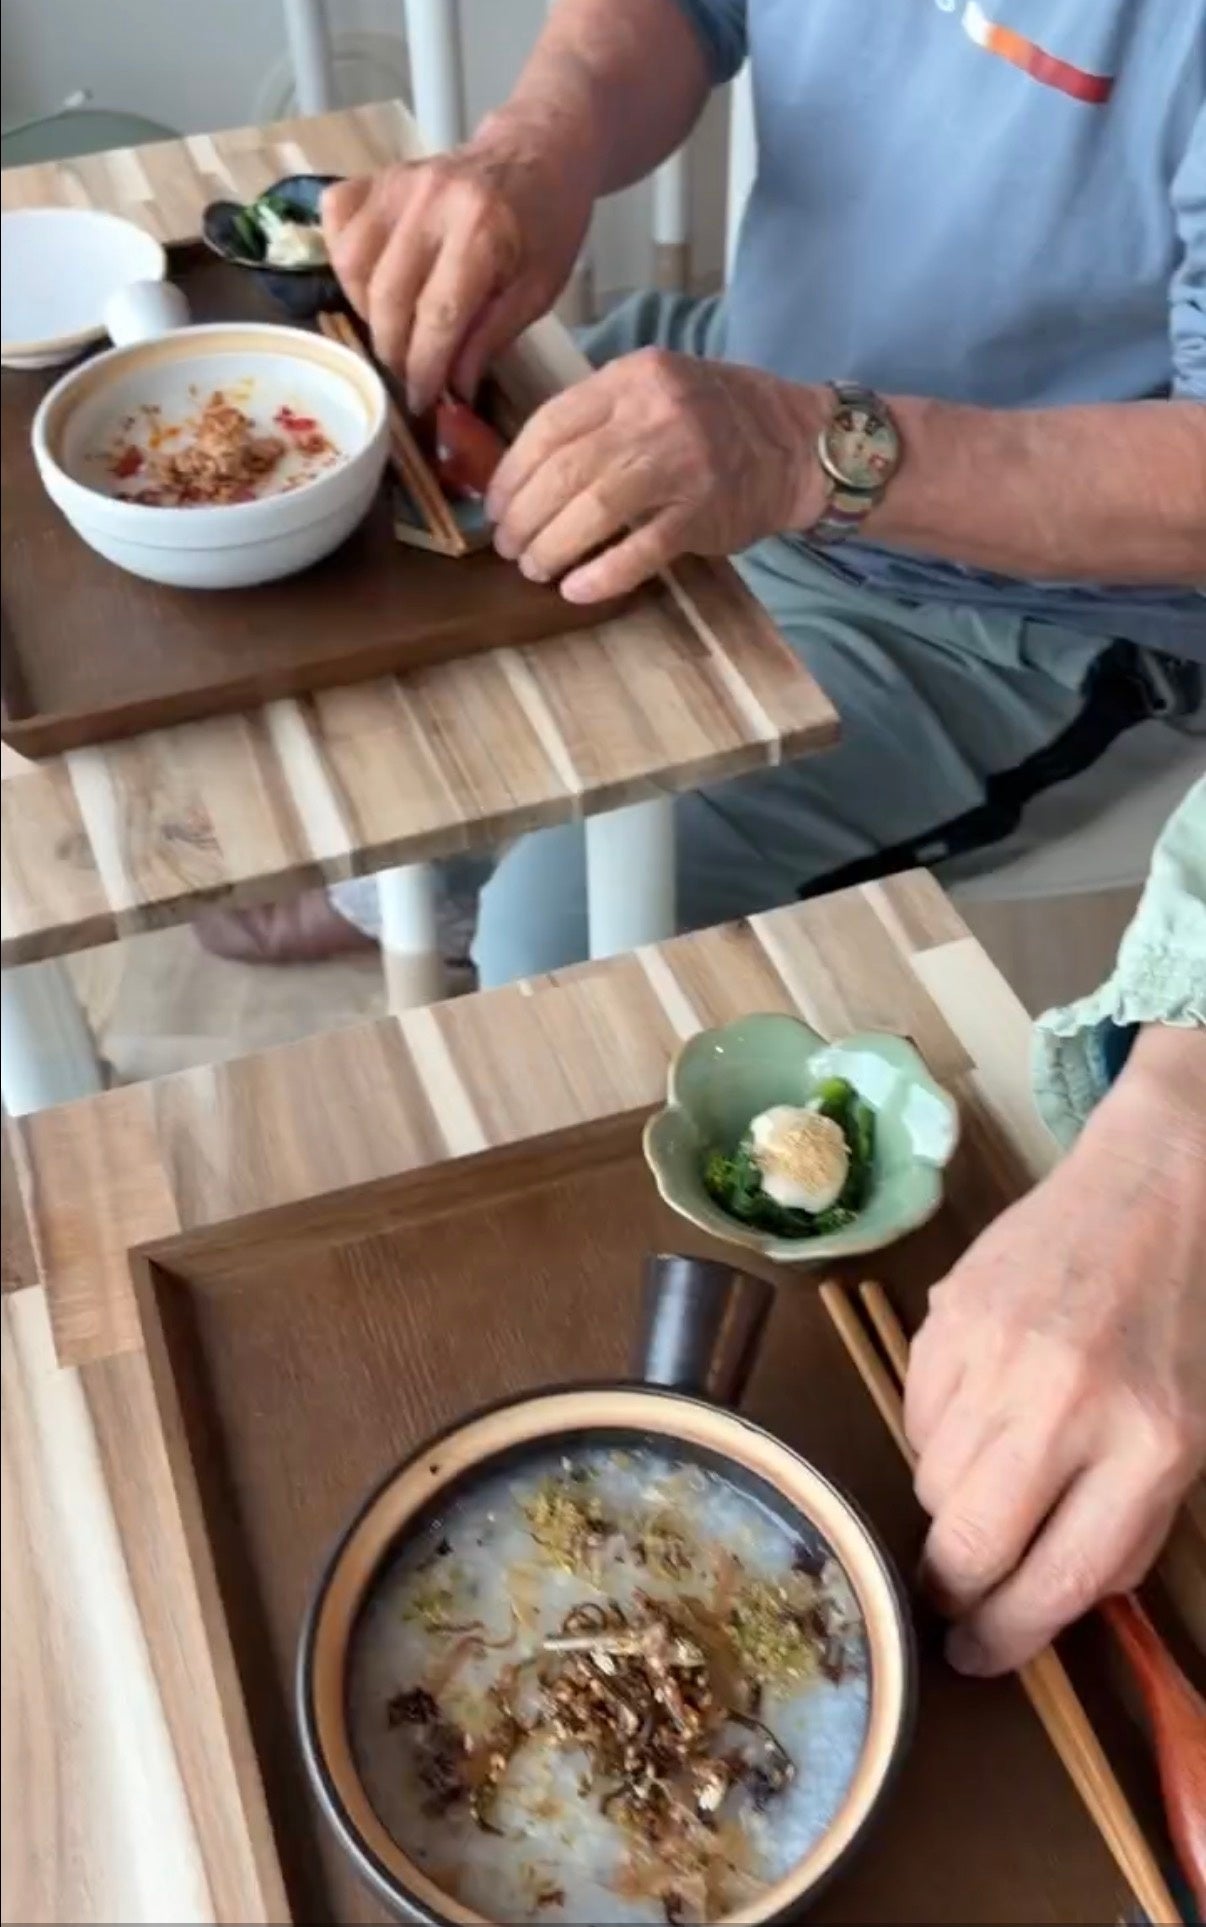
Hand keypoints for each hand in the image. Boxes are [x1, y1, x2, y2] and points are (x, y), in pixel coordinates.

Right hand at [322, 118, 592, 410]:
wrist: (538, 152)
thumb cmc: (547, 225)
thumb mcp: (537, 291)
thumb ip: (490, 338)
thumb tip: (452, 390)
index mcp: (481, 230)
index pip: (437, 316)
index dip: (425, 368)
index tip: (423, 402)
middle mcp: (432, 201)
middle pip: (390, 296)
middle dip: (396, 351)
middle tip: (411, 375)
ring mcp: (398, 183)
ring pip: (352, 265)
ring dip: (368, 312)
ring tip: (397, 329)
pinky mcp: (378, 176)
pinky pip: (337, 223)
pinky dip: (346, 263)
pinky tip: (374, 284)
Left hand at [487, 350, 822, 601]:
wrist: (797, 443)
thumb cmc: (713, 422)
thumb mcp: (654, 391)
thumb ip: (597, 418)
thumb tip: (522, 472)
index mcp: (633, 378)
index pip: (549, 425)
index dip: (511, 473)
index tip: (495, 505)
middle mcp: (655, 413)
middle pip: (564, 472)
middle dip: (523, 517)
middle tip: (509, 546)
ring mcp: (682, 463)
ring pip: (594, 511)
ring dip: (552, 548)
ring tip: (535, 567)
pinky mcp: (703, 513)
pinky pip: (640, 551)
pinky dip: (601, 575)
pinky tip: (576, 590)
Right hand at [904, 1030, 1205, 1675]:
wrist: (1156, 1190)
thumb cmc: (1183, 1324)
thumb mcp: (1191, 1440)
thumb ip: (1122, 1523)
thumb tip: (1038, 1598)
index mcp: (1150, 1446)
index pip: (1058, 1579)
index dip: (1006, 1638)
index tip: (974, 1657)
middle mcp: (1066, 1404)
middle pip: (969, 1540)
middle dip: (950, 1588)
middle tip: (950, 1595)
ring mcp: (998, 1353)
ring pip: (931, 1478)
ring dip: (950, 1499)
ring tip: (991, 1465)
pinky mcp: (949, 1314)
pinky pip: (914, 1413)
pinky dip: (936, 1430)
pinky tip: (978, 1404)